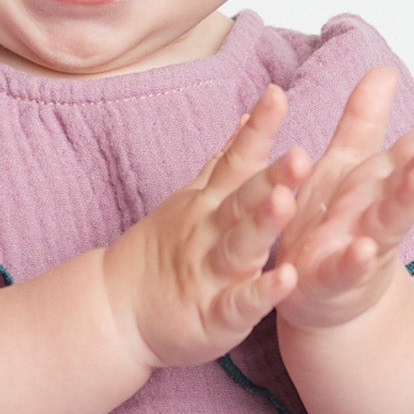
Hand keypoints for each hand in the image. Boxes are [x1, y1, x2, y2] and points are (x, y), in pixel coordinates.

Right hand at [101, 85, 311, 368]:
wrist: (114, 311)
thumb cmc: (162, 252)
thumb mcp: (191, 199)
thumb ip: (225, 160)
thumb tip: (249, 115)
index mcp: (210, 205)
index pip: (236, 161)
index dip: (257, 130)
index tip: (276, 94)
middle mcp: (210, 234)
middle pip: (242, 202)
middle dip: (271, 179)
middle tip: (300, 156)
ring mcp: (210, 275)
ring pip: (239, 247)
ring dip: (262, 226)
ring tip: (285, 203)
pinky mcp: (214, 318)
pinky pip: (238, 305)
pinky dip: (260, 294)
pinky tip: (286, 280)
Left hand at [273, 68, 413, 331]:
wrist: (319, 298)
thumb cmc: (334, 224)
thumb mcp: (344, 167)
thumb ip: (363, 122)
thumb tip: (385, 69)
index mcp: (382, 183)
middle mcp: (380, 212)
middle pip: (412, 181)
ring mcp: (362, 246)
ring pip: (392, 221)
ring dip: (411, 199)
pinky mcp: (332, 279)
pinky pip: (346, 269)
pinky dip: (356, 261)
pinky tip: (365, 249)